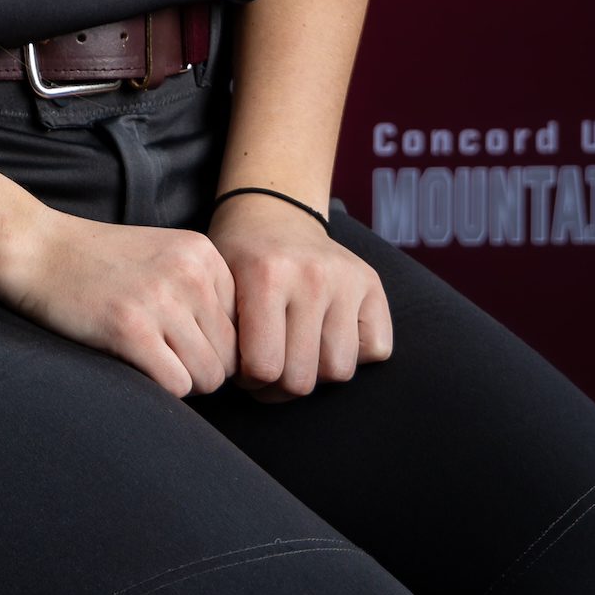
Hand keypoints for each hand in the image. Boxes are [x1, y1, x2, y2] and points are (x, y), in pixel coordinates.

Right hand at [0, 207, 239, 397]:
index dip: (216, 346)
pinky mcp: (130, 329)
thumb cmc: (100, 263)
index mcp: (203, 253)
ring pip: (208, 377)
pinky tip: (134, 366)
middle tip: (164, 358)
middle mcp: (189, 272)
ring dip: (182, 382)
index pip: (244, 327)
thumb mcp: (165, 257)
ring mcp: (160, 299)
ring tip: (150, 362)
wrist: (37, 248)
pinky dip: (161, 390)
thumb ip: (204, 292)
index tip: (183, 343)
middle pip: (230, 357)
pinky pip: (176, 385)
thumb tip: (241, 359)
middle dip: (202, 369)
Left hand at [207, 194, 392, 402]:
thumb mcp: (217, 286)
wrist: (274, 209)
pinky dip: (354, 355)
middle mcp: (313, 276)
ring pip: (339, 371)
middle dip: (278, 386)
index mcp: (267, 275)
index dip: (249, 379)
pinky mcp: (372, 284)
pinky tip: (327, 337)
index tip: (242, 366)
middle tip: (266, 366)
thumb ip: (225, 333)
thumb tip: (235, 380)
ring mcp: (347, 279)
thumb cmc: (240, 255)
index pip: (264, 367)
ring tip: (294, 354)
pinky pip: (376, 350)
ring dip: (315, 374)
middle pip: (302, 378)